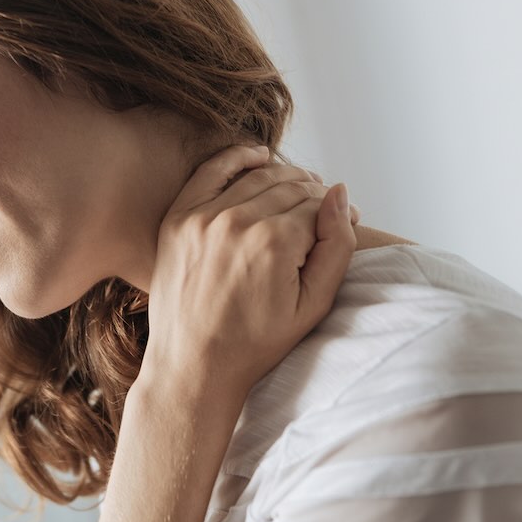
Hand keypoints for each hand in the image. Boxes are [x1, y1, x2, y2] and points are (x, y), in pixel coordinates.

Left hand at [140, 145, 357, 407]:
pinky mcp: (179, 217)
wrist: (194, 364)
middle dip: (313, 195)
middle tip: (322, 211)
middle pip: (291, 187)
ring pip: (258, 176)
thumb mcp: (314, 304)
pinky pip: (212, 170)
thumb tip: (341, 195)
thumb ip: (337, 246)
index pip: (317, 206)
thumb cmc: (256, 342)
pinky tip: (259, 157)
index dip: (335, 215)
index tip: (342, 224)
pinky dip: (238, 158)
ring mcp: (204, 216)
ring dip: (284, 177)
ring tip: (299, 190)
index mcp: (275, 242)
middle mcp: (238, 220)